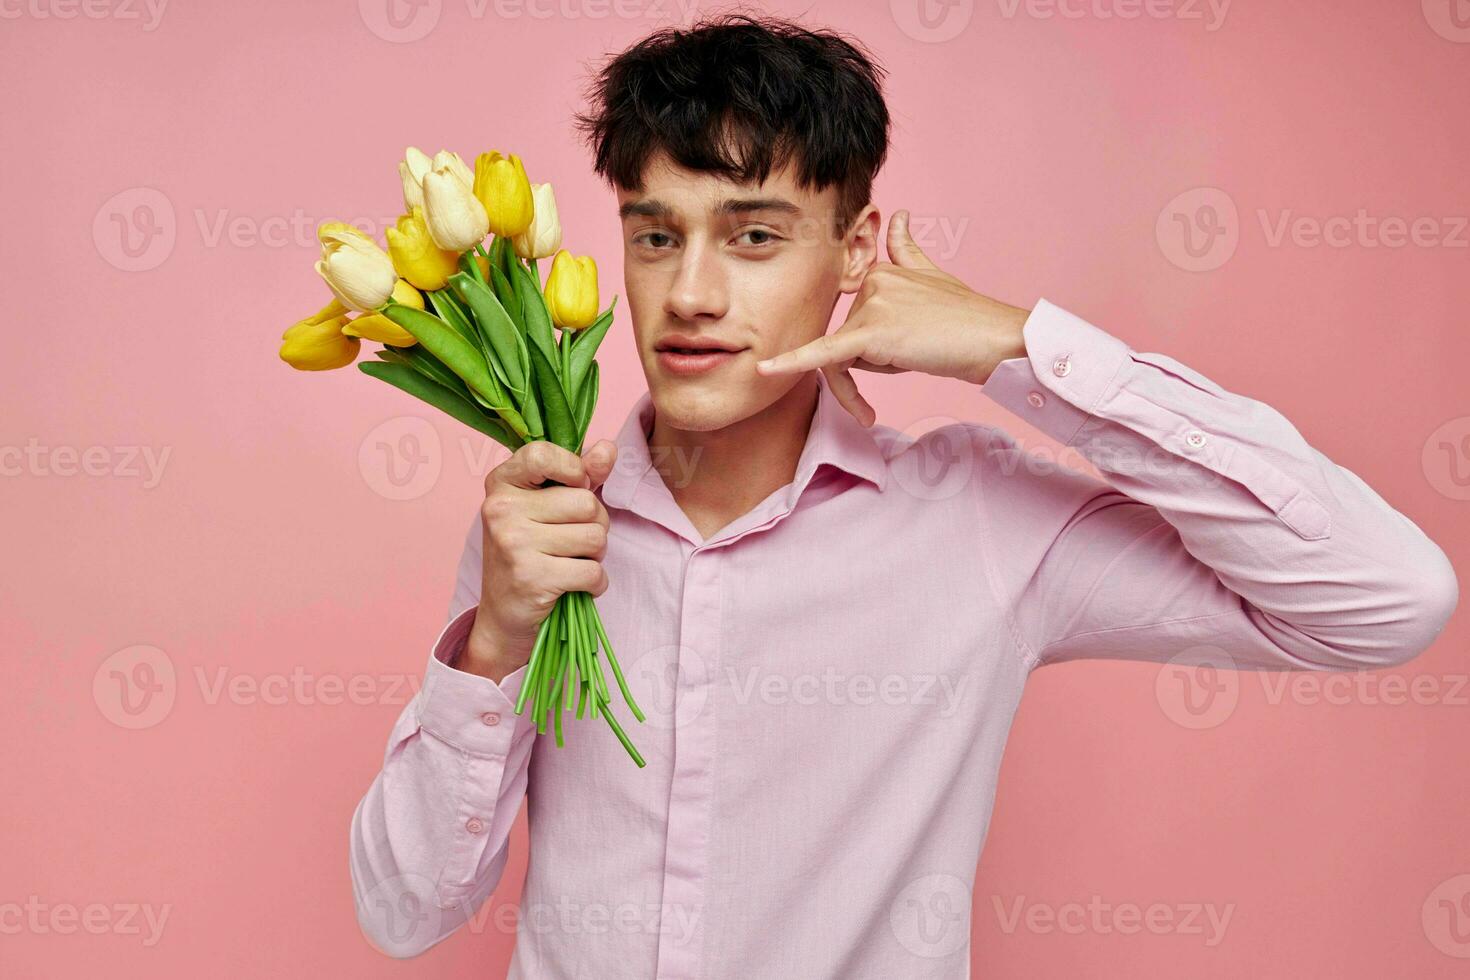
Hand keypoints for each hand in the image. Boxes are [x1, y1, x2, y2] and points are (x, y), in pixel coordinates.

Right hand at [455, 439, 616, 682]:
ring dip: (595, 556)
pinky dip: (595, 583)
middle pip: (586, 502)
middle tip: (573, 542)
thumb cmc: (530, 554)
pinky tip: (575, 586)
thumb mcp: (546, 508)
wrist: (504, 617)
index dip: (574, 469)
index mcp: (501, 484)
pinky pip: (593, 572)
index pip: (542, 453)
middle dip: (595, 524)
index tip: (576, 486)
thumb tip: (608, 449)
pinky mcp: (531, 577)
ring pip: (595, 536)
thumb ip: (579, 475)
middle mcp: (501, 510)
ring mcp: (513, 543)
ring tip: (571, 563)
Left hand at [754, 209, 1030, 425]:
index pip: (857, 322)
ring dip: (870, 379)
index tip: (903, 355)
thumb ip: (908, 251)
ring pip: (845, 358)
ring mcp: (871, 305)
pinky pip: (825, 353)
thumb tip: (898, 215)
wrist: (995, 338)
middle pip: (849, 343)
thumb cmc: (969, 318)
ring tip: (909, 367)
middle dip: (875, 365)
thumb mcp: (935, 278)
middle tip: (913, 361)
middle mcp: (871, 282)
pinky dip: (794, 363)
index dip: (875, 349)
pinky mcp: (871, 332)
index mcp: (881, 272)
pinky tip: (765, 370)